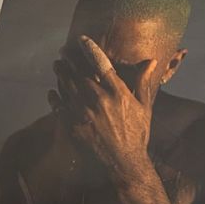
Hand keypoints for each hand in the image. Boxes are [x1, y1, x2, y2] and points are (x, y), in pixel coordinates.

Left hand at [50, 36, 156, 181]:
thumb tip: (152, 60)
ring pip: (66, 86)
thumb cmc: (137, 134)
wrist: (125, 164)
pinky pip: (59, 106)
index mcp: (117, 93)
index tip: (81, 39)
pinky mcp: (73, 126)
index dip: (89, 49)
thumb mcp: (144, 107)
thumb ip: (143, 82)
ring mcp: (83, 113)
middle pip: (78, 72)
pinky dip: (54, 97)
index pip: (100, 63)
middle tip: (63, 52)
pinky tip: (52, 91)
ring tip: (57, 65)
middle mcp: (99, 100)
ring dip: (60, 73)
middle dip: (69, 60)